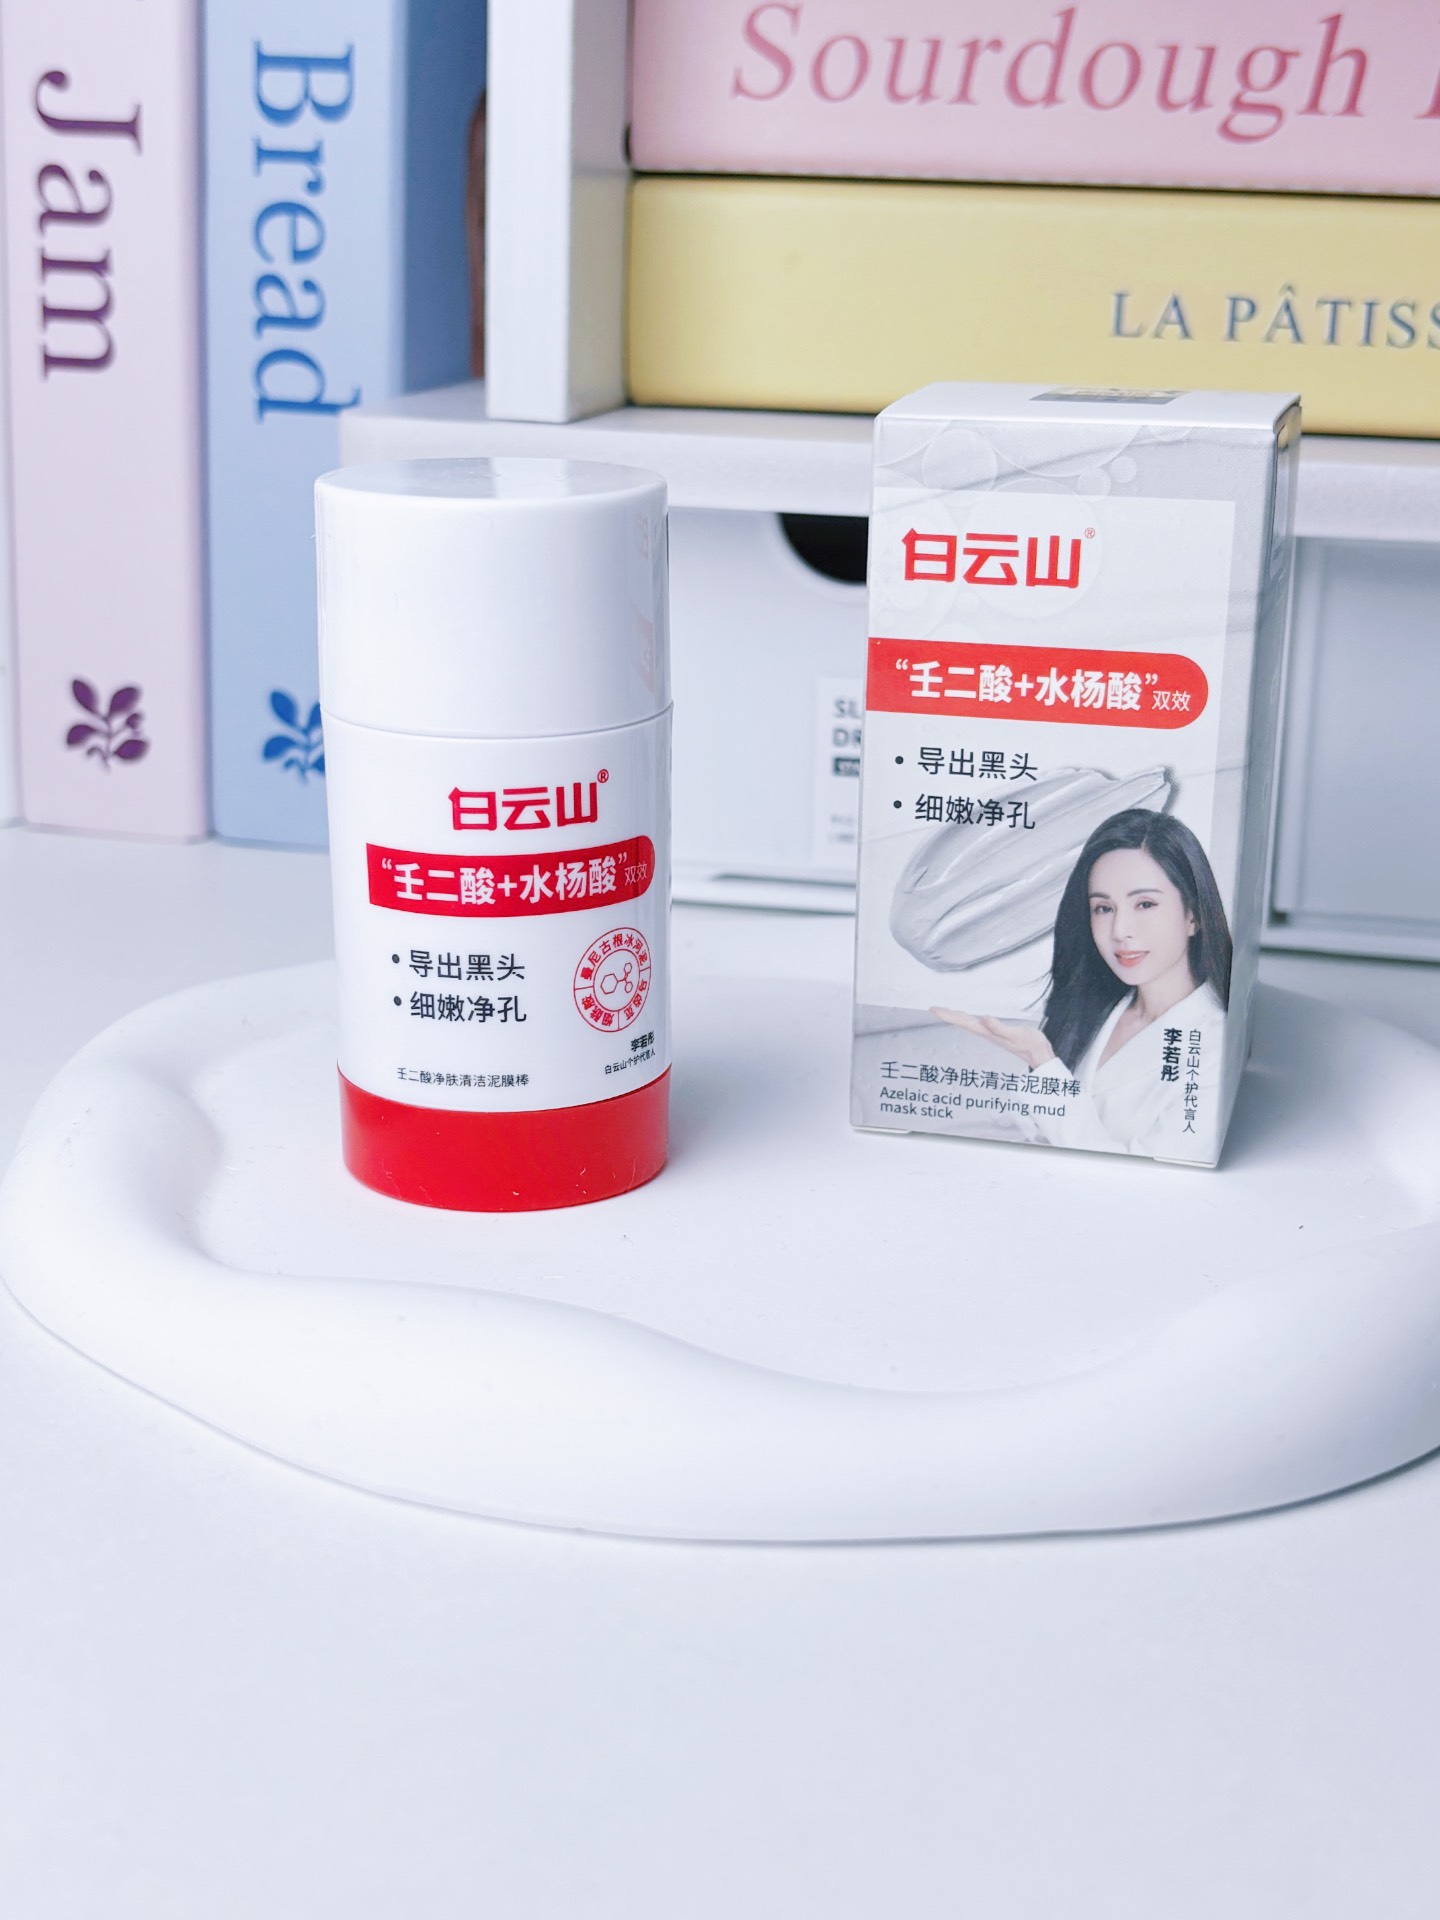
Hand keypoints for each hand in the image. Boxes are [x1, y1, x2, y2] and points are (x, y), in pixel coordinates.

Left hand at [929, 1006, 1056, 1071]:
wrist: (1040, 1055)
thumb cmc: (1031, 1045)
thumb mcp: (1016, 1034)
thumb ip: (999, 1028)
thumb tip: (984, 1018)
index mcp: (988, 1032)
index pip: (964, 1022)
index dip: (949, 1015)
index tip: (935, 1009)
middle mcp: (987, 1033)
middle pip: (963, 1022)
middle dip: (948, 1015)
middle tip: (934, 1008)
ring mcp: (991, 1034)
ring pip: (968, 1024)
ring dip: (956, 1017)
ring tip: (945, 1012)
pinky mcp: (996, 1033)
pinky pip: (977, 1024)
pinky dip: (968, 1019)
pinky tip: (967, 1018)